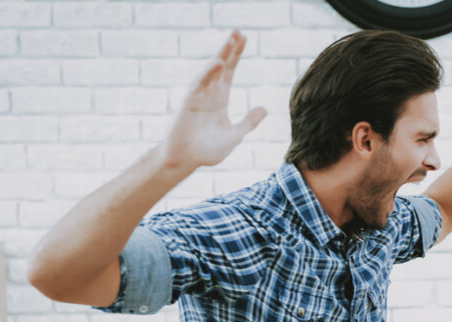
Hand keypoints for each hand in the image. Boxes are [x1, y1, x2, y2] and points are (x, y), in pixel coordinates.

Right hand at [161, 30, 266, 169]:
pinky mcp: (189, 102)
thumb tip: (264, 108)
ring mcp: (199, 96)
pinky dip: (209, 73)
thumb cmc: (208, 150)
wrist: (187, 161)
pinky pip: (200, 84)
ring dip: (221, 55)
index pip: (230, 72)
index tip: (244, 39)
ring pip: (211, 71)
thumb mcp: (235, 135)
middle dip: (229, 49)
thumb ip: (248, 121)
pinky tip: (219, 63)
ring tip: (231, 40)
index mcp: (220, 99)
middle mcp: (209, 93)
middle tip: (238, 31)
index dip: (236, 56)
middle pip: (221, 66)